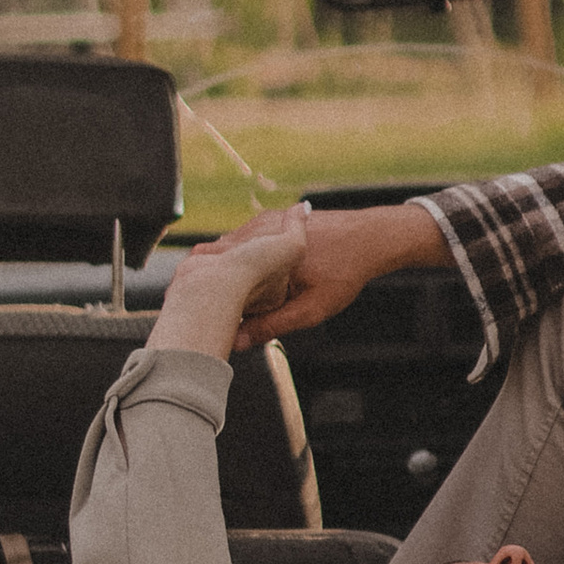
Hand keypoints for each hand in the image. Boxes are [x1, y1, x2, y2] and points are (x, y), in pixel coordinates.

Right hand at [150, 199, 449, 355]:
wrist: (372, 236)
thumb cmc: (345, 273)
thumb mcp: (312, 309)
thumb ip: (273, 325)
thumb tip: (237, 343)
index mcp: (265, 251)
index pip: (215, 272)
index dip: (200, 297)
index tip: (191, 318)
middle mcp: (258, 229)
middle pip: (214, 260)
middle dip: (205, 283)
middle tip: (193, 312)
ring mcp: (261, 221)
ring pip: (226, 251)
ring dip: (219, 271)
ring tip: (207, 300)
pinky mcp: (267, 220)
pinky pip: (240, 242)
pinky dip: (234, 260)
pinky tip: (234, 283)